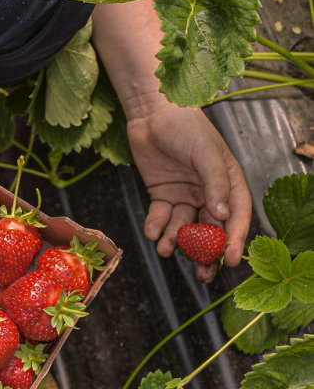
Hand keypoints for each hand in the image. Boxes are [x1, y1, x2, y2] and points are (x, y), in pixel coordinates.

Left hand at [126, 97, 250, 274]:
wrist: (152, 113)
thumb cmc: (185, 126)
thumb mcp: (205, 152)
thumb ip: (215, 182)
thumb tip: (222, 215)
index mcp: (229, 182)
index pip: (236, 216)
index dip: (235, 239)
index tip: (231, 260)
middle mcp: (209, 193)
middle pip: (210, 229)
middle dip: (206, 253)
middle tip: (202, 275)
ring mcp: (185, 195)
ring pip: (184, 227)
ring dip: (176, 241)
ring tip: (167, 250)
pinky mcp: (162, 194)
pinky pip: (161, 217)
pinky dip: (157, 226)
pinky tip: (152, 233)